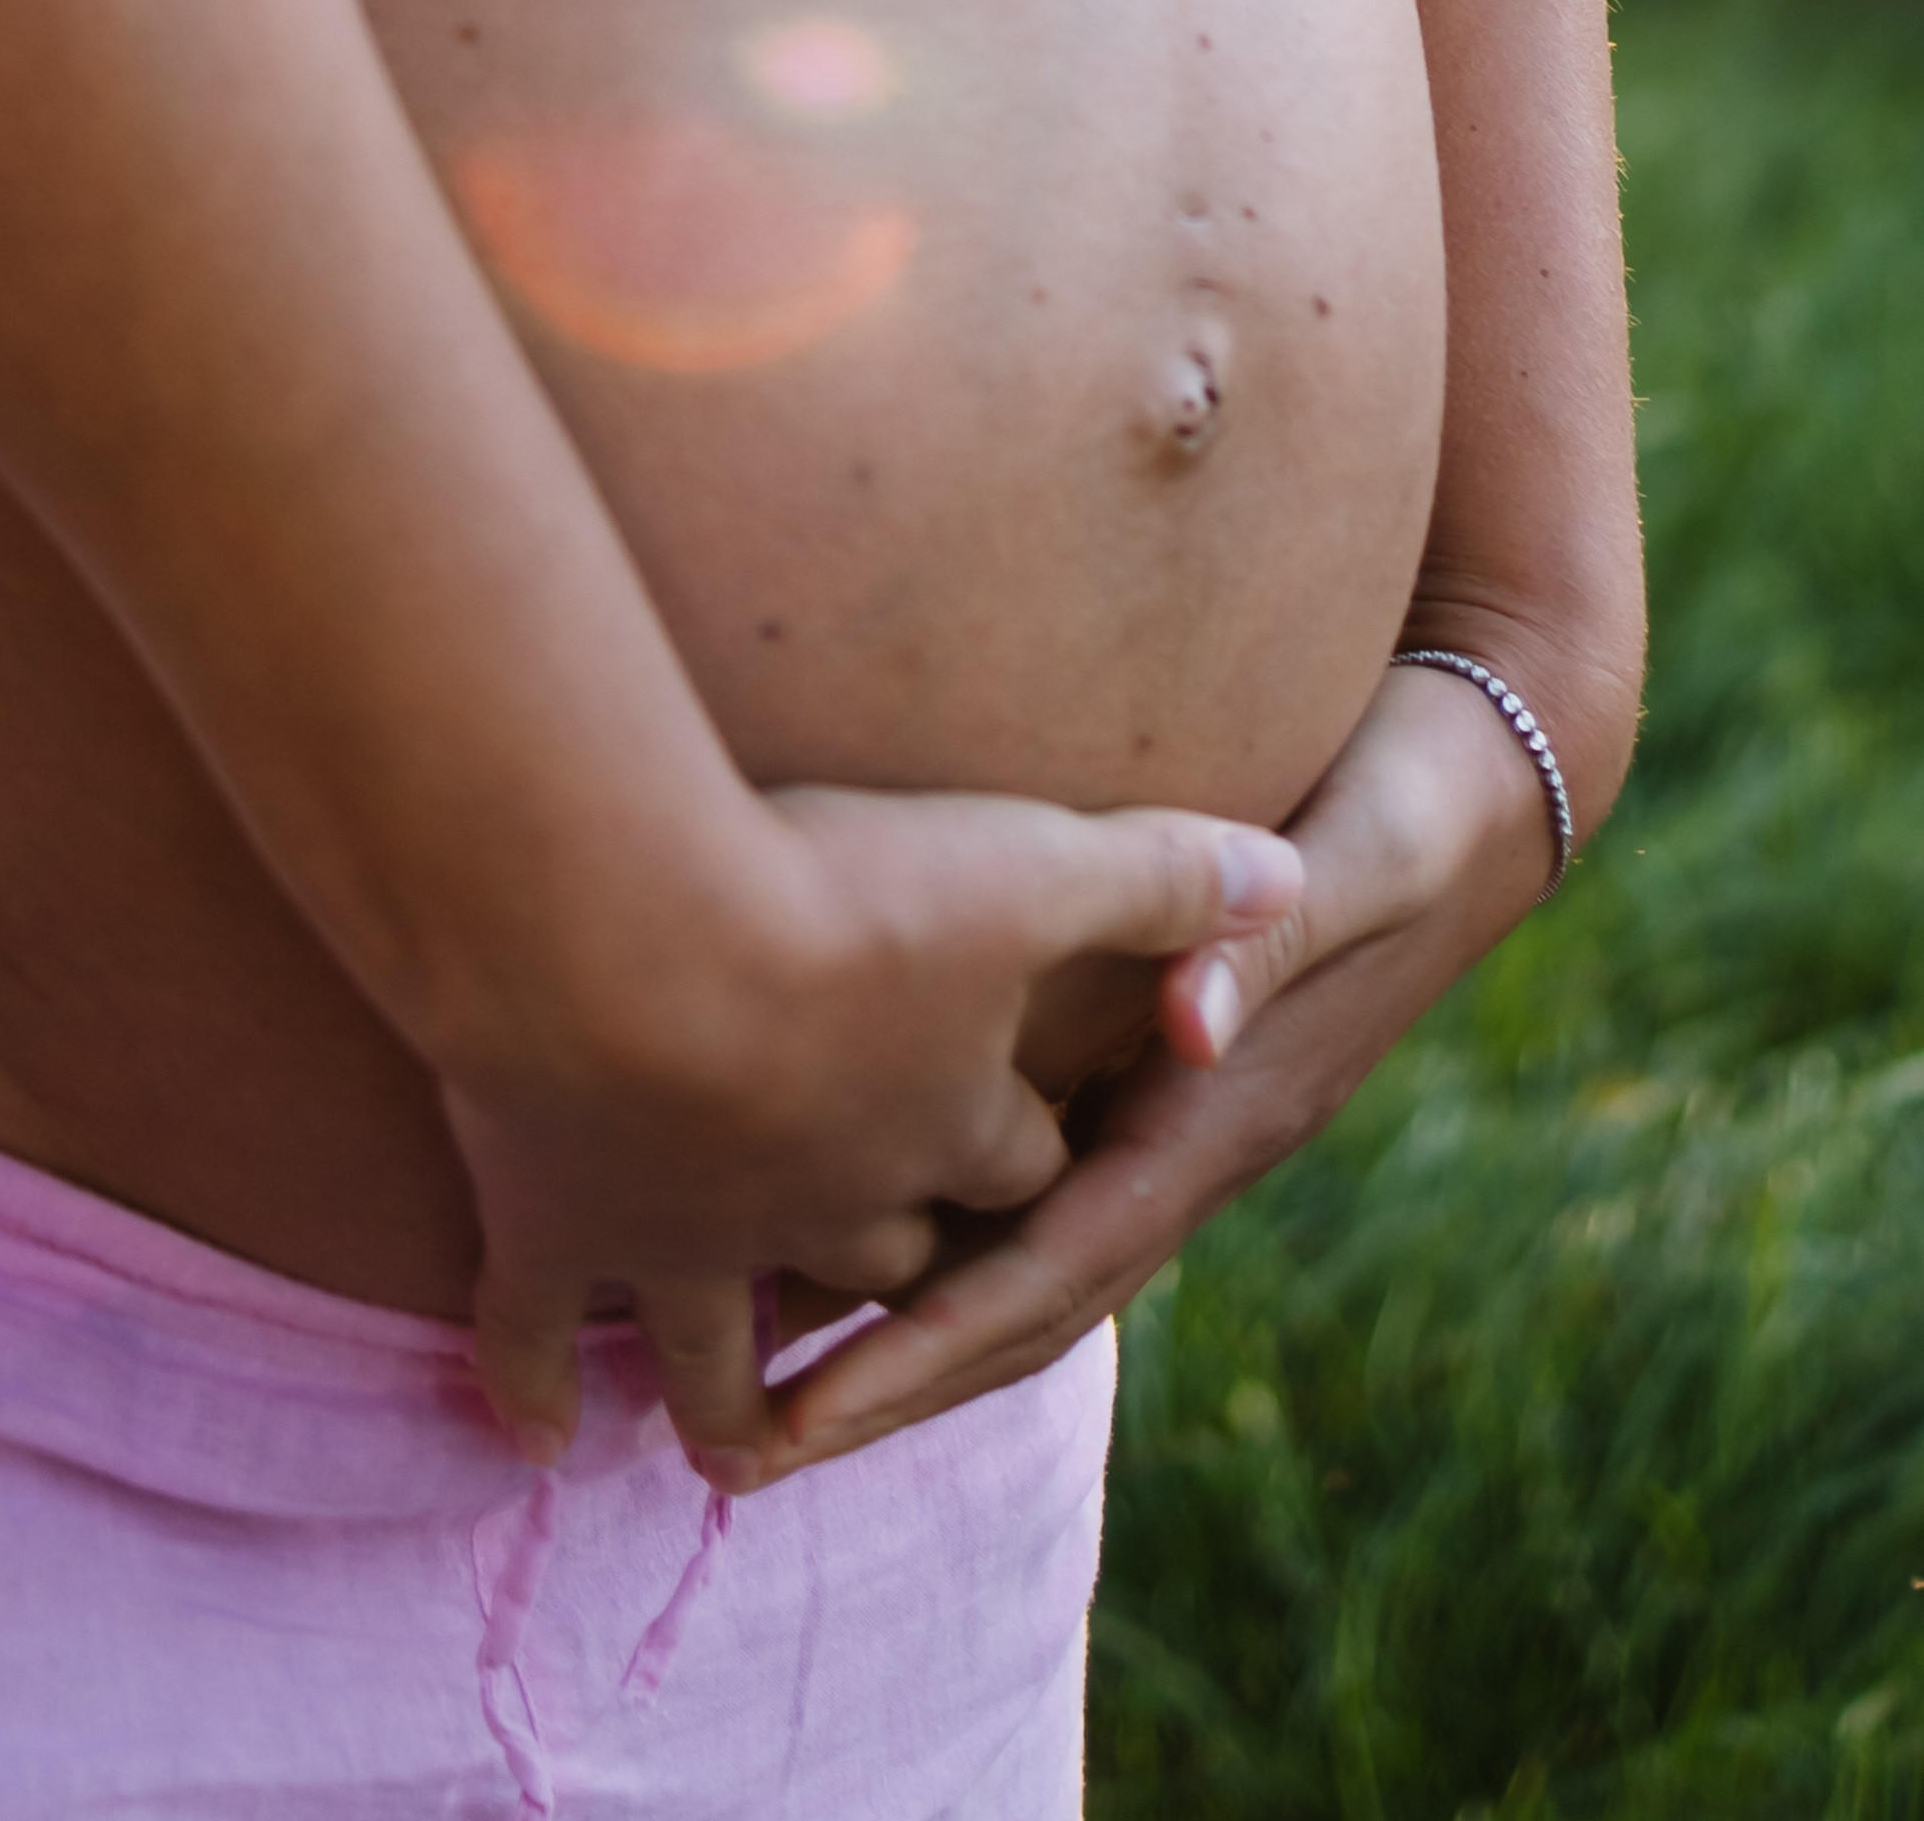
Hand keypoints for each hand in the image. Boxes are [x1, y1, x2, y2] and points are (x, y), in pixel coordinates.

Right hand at [446, 783, 1302, 1485]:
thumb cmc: (837, 888)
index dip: (1026, 1155)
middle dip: (898, 1291)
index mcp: (952, 1127)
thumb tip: (1290, 884)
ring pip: (721, 1340)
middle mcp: (832, 1209)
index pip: (1018, 1161)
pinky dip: (536, 1382)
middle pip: (883, 1262)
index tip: (1024, 1151)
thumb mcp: (1028, 859)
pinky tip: (536, 1438)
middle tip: (891, 1303)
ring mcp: (693, 1236)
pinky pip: (546, 1330)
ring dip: (733, 1393)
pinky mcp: (564, 1226)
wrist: (629, 935)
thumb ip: (1163, 876)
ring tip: (735, 1447)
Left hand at [762, 659, 1564, 1480]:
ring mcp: (1180, 1106)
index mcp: (1231, 1106)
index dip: (929, 1343)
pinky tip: (843, 1220)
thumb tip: (1191, 1023)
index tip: (806, 1410)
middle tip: (731, 1450)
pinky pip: (1037, 1182)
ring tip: (748, 1372)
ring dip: (901, 1324)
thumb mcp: (1364, 851)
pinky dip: (942, 1230)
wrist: (1493, 775)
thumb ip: (1278, 929)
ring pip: (1025, 1255)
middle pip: (1028, 1300)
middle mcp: (1197, 1130)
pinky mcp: (1160, 1063)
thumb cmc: (1418, 794)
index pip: (1061, 1260)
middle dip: (889, 1382)